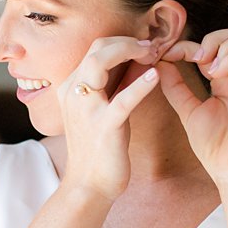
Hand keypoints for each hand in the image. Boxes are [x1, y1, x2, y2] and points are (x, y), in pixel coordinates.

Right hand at [55, 37, 163, 200]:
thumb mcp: (104, 109)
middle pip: (97, 48)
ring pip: (100, 63)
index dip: (123, 42)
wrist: (88, 185)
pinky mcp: (103, 126)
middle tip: (152, 47)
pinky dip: (140, 85)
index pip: (95, 49)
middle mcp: (73, 93)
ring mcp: (86, 108)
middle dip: (127, 42)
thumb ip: (118, 84)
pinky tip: (156, 76)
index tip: (145, 48)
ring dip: (129, 51)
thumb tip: (140, 60)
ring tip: (152, 54)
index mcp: (71, 87)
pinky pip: (122, 99)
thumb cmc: (98, 148)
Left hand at [156, 28, 227, 187]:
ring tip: (207, 67)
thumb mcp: (188, 109)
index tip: (169, 54)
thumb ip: (176, 86)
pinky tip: (216, 75)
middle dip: (213, 38)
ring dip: (223, 46)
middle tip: (195, 58)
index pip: (217, 45)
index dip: (191, 44)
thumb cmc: (215, 147)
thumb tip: (161, 63)